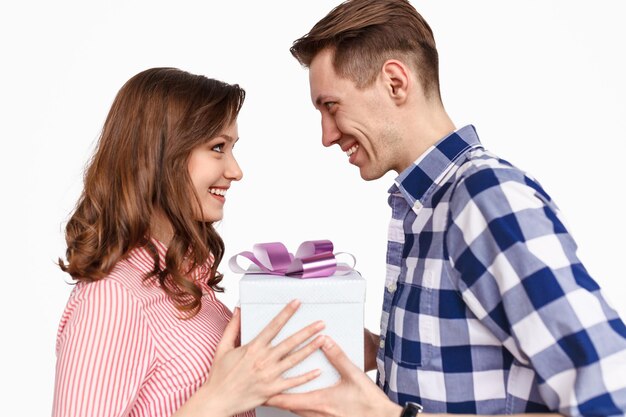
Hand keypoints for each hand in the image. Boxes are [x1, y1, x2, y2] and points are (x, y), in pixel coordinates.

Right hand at [176, 300, 325, 416]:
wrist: (217, 400)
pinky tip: (318, 371)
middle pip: (290, 342)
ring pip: (295, 359)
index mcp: (253, 348)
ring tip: (323, 340)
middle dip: (307, 331)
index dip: (287, 313)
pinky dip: (306, 377)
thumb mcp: (223, 347)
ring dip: (310, 349)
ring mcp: (269, 375)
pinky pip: (293, 383)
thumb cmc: (219, 375)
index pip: (274, 326)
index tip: (297, 303)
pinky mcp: (272, 390)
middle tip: (320, 323)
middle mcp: (264, 360)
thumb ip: (232, 327)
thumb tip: (238, 310)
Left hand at [267, 336, 401, 416]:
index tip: (258, 387)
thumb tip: (325, 341)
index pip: (285, 399)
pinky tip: (301, 398)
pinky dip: (298, 405)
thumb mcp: (354, 375)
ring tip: (275, 390)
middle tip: (261, 386)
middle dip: (272, 396)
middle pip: (286, 406)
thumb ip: (338, 357)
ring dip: (285, 400)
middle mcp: (315, 413)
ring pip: (295, 411)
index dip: (269, 393)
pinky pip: (306, 414)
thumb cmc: (369, 403)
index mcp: (318, 402)